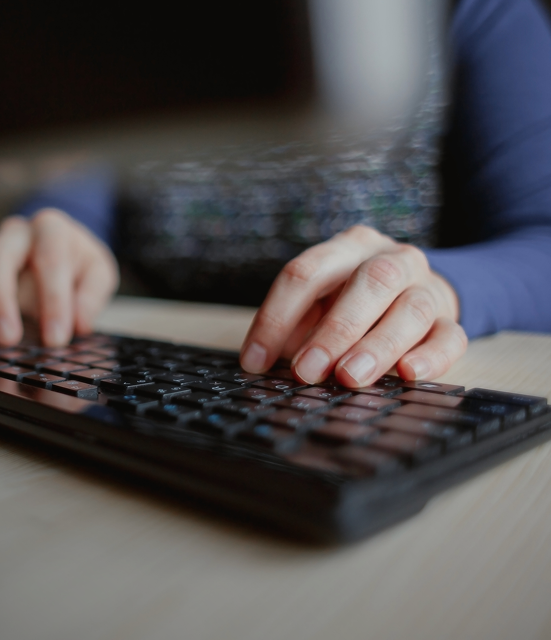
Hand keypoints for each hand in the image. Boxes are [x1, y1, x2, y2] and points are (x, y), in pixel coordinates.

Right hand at [0, 208, 118, 346]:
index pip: (50, 259)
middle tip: (8, 340)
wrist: (57, 252)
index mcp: (51, 229)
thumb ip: (92, 297)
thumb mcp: (97, 275)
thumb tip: (78, 324)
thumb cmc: (76, 265)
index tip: (56, 339)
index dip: (52, 301)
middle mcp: (15, 232)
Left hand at [239, 225, 465, 385]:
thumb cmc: (353, 300)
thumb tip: (264, 365)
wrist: (422, 290)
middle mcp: (393, 259)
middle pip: (369, 282)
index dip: (276, 317)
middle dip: (334, 330)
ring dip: (377, 346)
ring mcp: (427, 287)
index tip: (255, 361)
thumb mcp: (320, 302)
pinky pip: (450, 336)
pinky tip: (408, 374)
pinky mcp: (451, 320)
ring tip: (349, 377)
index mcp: (349, 247)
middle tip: (306, 371)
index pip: (306, 272)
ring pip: (411, 309)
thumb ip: (297, 327)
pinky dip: (431, 357)